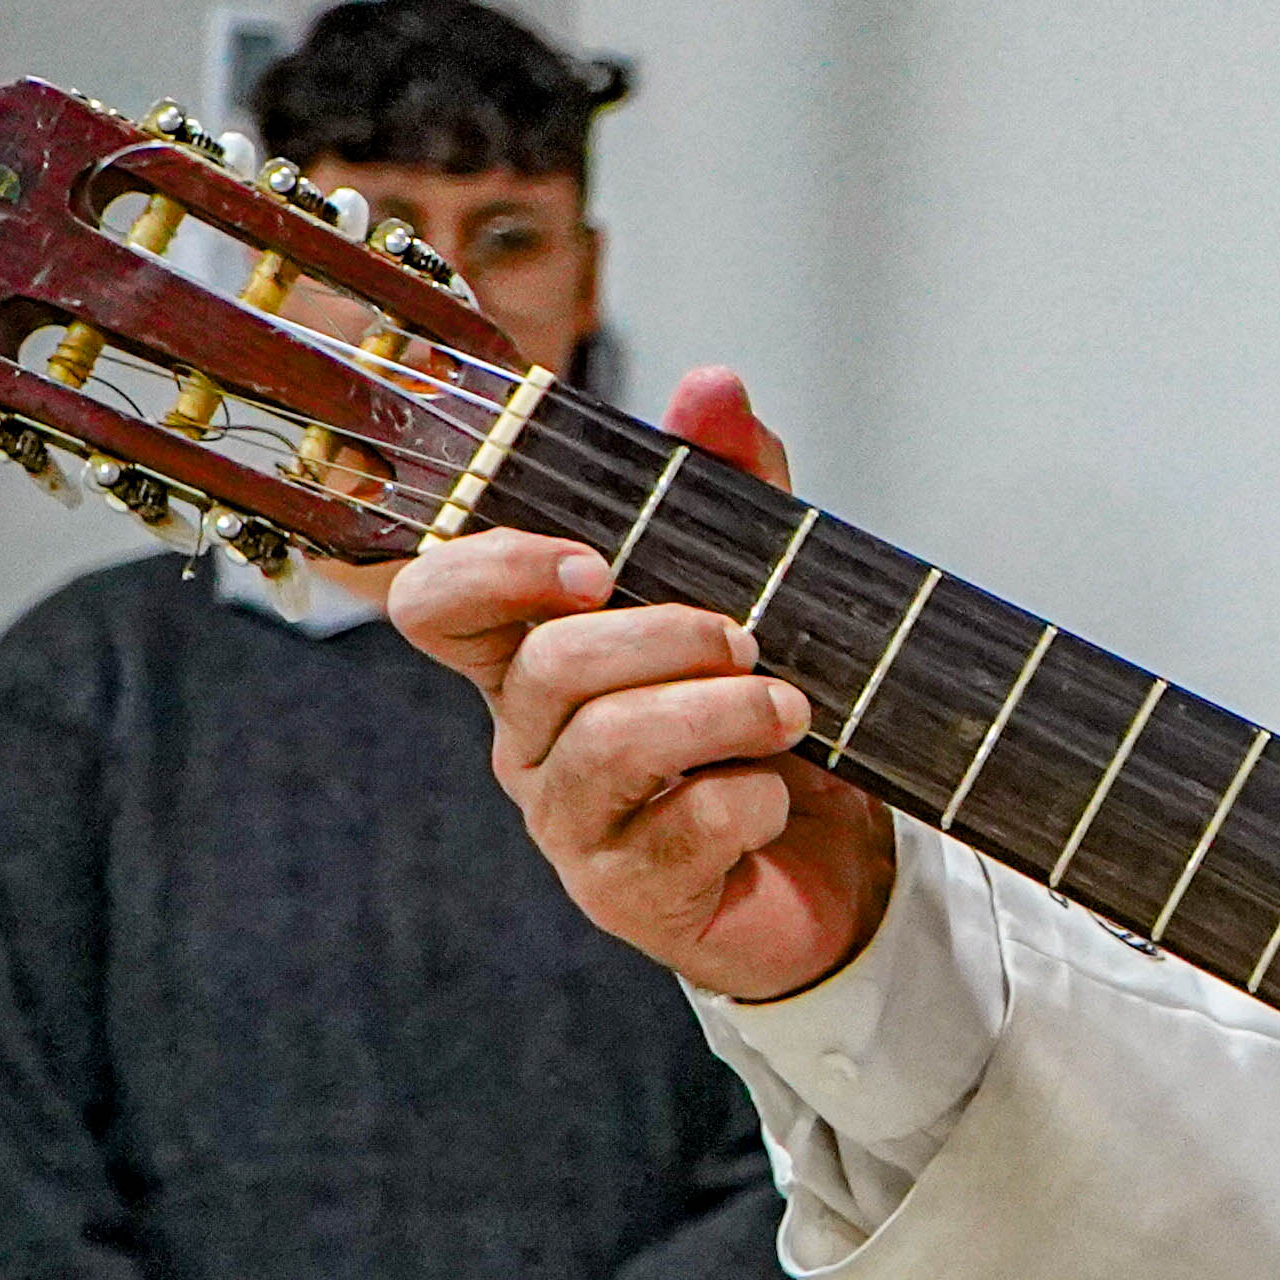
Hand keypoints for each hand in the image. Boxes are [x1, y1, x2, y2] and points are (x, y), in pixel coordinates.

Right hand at [394, 370, 895, 1003]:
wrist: (841, 857)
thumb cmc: (770, 716)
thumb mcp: (759, 584)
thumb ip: (729, 485)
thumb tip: (711, 386)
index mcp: (537, 650)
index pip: (438, 600)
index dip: (491, 569)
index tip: (591, 560)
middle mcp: (534, 735)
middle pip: (549, 665)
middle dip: (663, 635)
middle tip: (748, 641)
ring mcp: (573, 820)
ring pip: (609, 745)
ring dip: (719, 713)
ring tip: (790, 710)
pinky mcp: (632, 892)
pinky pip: (680, 828)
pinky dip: (747, 798)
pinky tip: (777, 795)